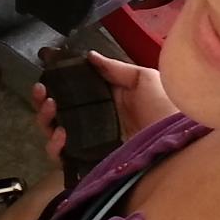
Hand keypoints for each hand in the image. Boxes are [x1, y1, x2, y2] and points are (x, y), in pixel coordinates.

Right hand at [30, 51, 174, 163]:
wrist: (178, 142)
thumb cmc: (164, 107)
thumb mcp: (143, 79)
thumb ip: (115, 69)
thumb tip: (89, 56)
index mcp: (106, 101)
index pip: (73, 93)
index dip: (56, 84)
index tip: (47, 76)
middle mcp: (94, 122)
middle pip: (58, 114)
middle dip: (43, 102)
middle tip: (42, 92)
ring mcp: (90, 143)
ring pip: (54, 134)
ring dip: (46, 121)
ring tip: (51, 109)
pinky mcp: (89, 162)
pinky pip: (63, 158)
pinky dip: (55, 147)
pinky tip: (61, 136)